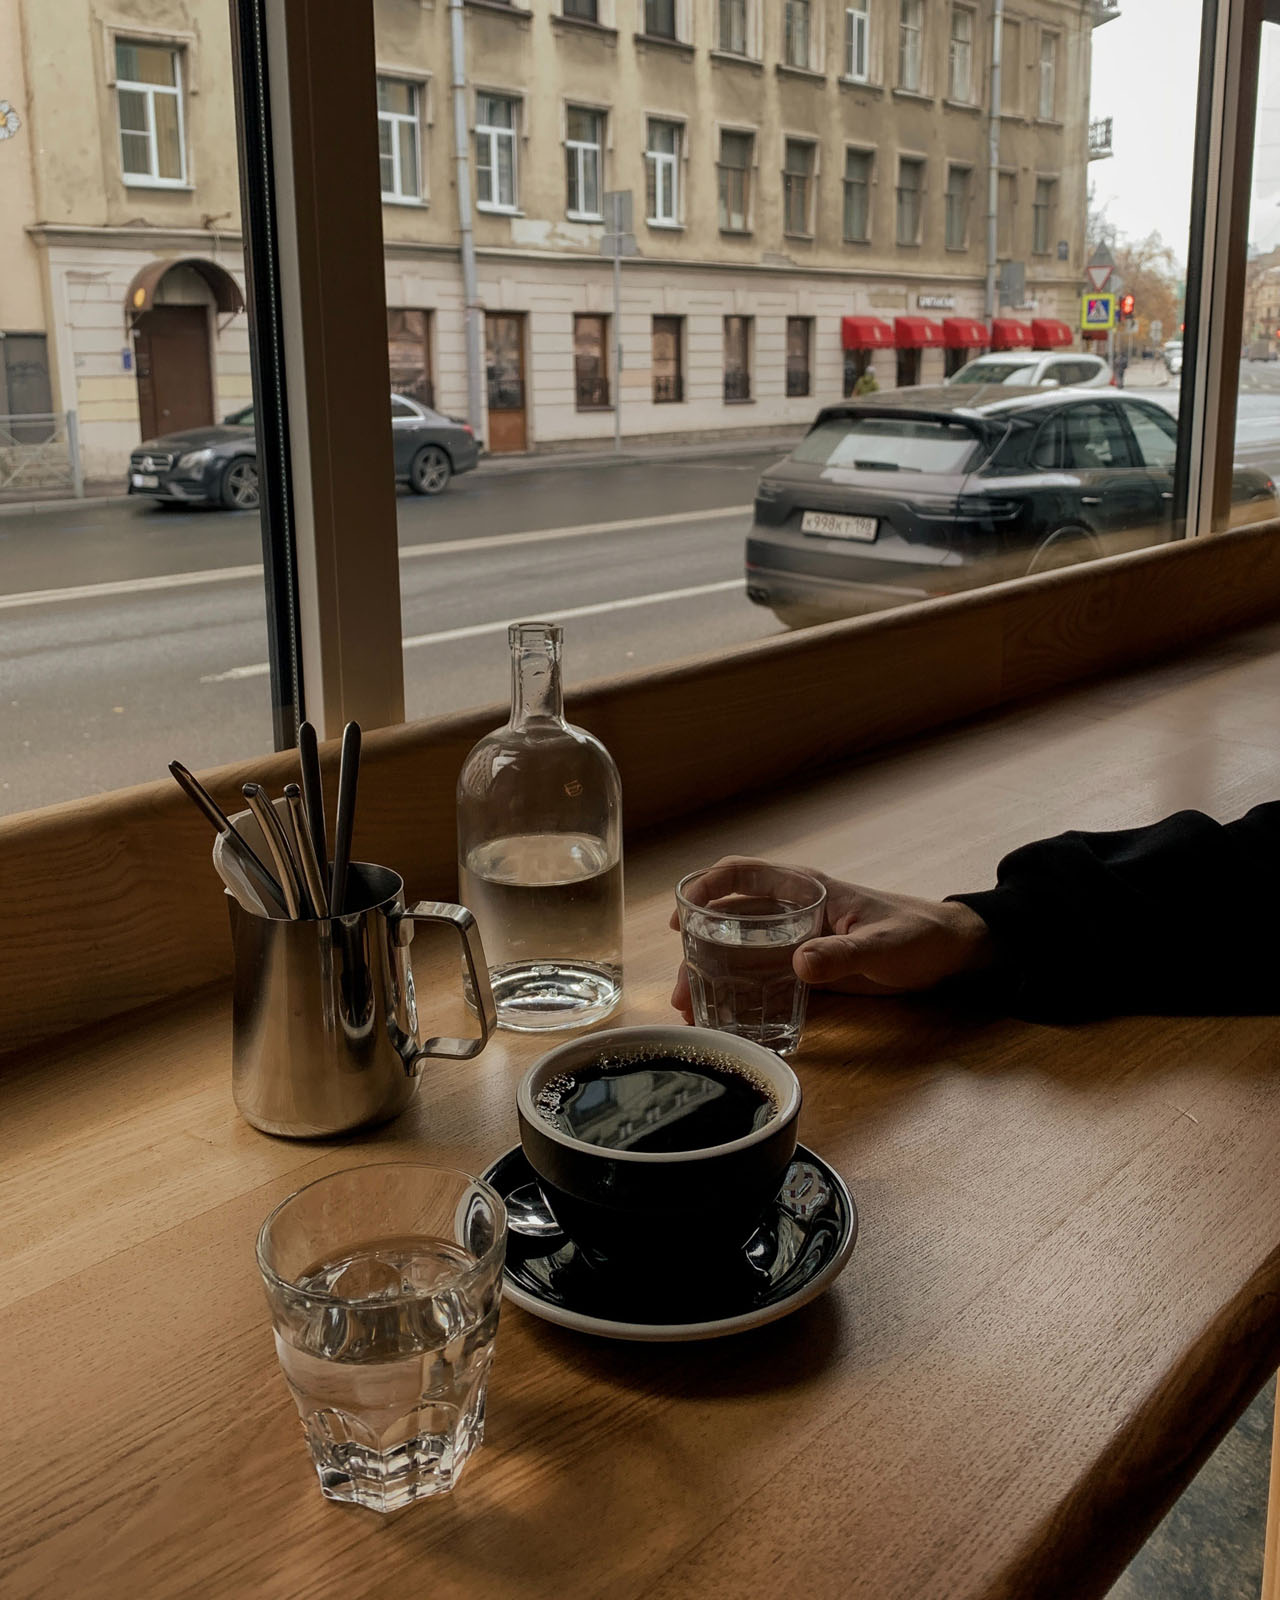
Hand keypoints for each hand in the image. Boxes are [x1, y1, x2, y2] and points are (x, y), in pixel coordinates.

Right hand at [669, 857, 992, 1019]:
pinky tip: (726, 1017)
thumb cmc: (921, 936)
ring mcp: (799, 939)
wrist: (953, 953)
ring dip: (714, 975)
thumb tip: (798, 964)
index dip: (706, 889)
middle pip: (731, 920)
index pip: (744, 875)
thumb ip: (845, 954)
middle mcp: (795, 911)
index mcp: (808, 890)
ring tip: (693, 1010)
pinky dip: (741, 992)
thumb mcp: (885, 945)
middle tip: (683, 991)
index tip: (681, 917)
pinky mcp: (810, 967)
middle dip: (699, 950)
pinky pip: (765, 975)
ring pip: (742, 950)